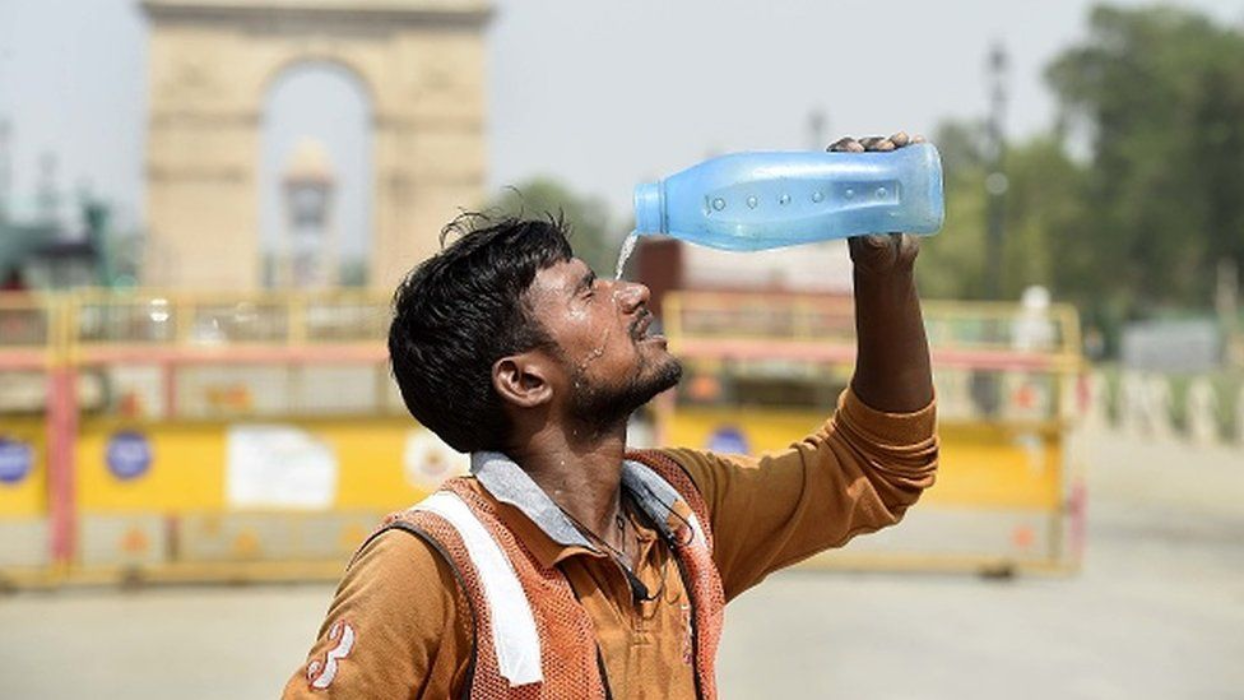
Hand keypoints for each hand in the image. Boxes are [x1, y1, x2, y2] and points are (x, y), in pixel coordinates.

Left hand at [828, 132, 923, 275]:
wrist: (894, 259)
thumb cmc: (874, 256)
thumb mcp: (872, 252)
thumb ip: (873, 246)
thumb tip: (874, 237)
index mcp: (843, 192)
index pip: (836, 162)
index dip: (843, 148)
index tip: (856, 150)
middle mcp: (859, 182)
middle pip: (862, 152)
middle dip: (872, 143)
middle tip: (886, 147)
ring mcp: (881, 181)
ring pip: (883, 152)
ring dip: (892, 141)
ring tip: (903, 140)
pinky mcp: (901, 183)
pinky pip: (905, 160)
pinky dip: (912, 148)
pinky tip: (918, 141)